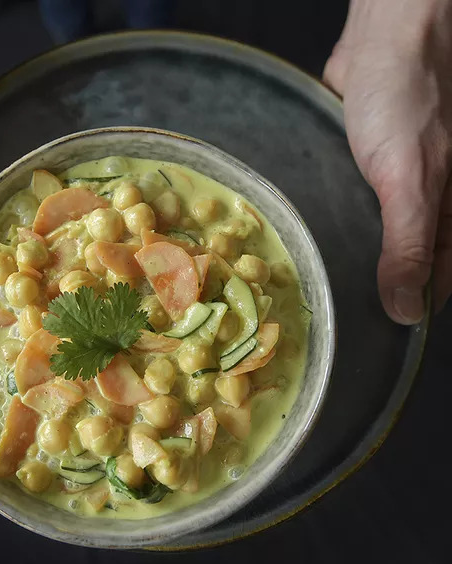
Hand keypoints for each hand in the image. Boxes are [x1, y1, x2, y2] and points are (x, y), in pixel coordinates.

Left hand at [324, 0, 451, 323]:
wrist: (384, 41)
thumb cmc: (407, 100)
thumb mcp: (411, 179)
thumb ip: (409, 244)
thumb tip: (406, 309)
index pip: (437, 279)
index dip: (410, 305)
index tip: (374, 329)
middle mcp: (431, 203)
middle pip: (407, 262)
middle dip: (379, 285)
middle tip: (337, 307)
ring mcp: (400, 186)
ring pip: (380, 237)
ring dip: (357, 256)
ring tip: (322, 280)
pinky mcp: (370, 170)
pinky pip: (359, 210)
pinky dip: (343, 225)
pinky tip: (320, 238)